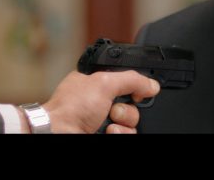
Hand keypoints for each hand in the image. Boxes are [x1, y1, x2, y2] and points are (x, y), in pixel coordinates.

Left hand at [36, 70, 159, 133]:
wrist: (61, 134)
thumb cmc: (70, 108)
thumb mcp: (104, 83)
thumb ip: (131, 80)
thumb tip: (152, 84)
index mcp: (98, 83)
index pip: (126, 81)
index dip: (134, 86)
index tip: (137, 90)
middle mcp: (101, 102)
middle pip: (133, 103)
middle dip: (126, 107)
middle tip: (113, 109)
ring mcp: (104, 121)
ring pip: (132, 121)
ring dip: (124, 122)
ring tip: (109, 123)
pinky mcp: (107, 134)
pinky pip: (128, 134)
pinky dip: (120, 133)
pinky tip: (107, 132)